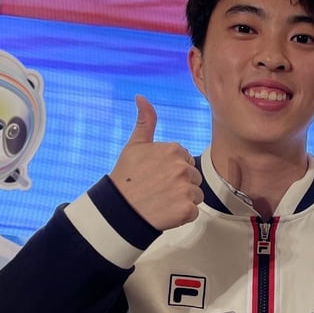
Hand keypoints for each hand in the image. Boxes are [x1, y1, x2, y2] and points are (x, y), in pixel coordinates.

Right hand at [109, 95, 203, 230]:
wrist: (118, 211)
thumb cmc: (125, 178)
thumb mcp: (134, 146)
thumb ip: (145, 121)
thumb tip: (141, 97)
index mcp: (174, 150)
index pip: (186, 161)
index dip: (172, 170)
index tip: (157, 176)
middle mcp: (183, 167)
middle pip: (193, 178)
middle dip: (180, 185)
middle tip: (158, 190)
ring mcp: (186, 189)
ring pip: (195, 195)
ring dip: (182, 200)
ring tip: (161, 201)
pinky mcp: (187, 209)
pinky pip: (193, 212)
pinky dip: (181, 215)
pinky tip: (165, 212)